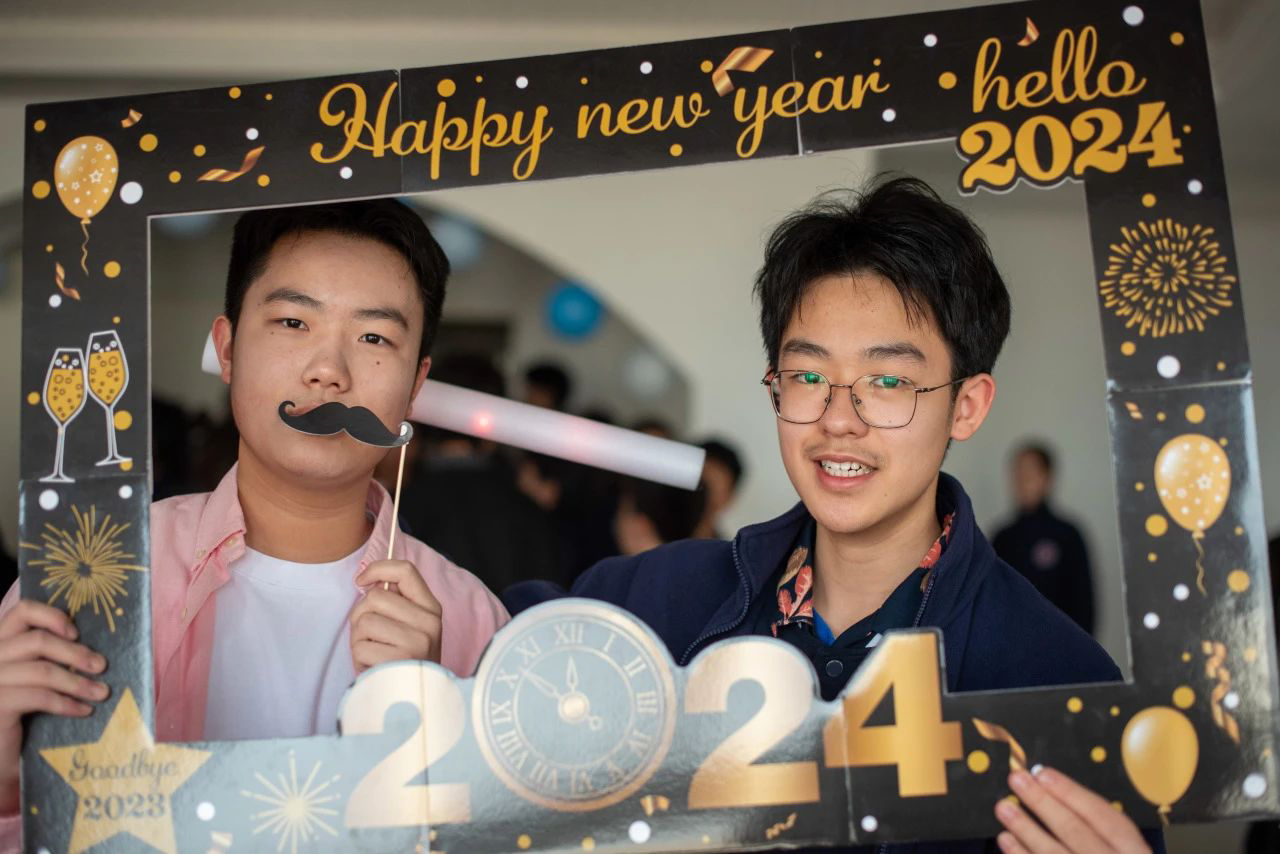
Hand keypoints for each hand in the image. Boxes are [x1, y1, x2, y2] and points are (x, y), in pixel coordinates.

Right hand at [0, 600, 109, 813]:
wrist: (0, 760)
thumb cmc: (19, 717)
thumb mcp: (31, 680)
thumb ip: (45, 658)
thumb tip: (91, 647)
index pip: (21, 612)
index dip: (52, 616)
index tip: (77, 633)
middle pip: (37, 640)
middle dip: (76, 653)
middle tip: (101, 666)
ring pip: (42, 670)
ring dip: (78, 681)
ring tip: (101, 692)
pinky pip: (39, 697)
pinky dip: (67, 702)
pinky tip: (83, 710)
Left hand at [350, 560, 441, 673]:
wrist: (415, 702)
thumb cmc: (403, 660)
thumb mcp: (410, 627)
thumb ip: (395, 601)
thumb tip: (368, 578)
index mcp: (431, 609)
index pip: (406, 571)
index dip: (378, 569)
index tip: (362, 580)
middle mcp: (429, 623)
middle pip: (375, 596)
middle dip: (361, 615)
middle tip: (369, 635)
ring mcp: (416, 643)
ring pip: (365, 621)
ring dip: (358, 639)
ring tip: (373, 653)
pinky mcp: (399, 662)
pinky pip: (361, 647)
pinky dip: (360, 659)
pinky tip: (373, 667)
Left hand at [995, 767, 1150, 853]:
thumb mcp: (1125, 849)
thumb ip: (1101, 830)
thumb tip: (1057, 794)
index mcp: (1135, 853)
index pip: (1104, 817)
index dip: (1071, 792)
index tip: (1043, 774)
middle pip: (1075, 832)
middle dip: (1043, 803)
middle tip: (1016, 780)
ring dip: (1026, 829)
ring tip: (1004, 808)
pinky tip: (1007, 840)